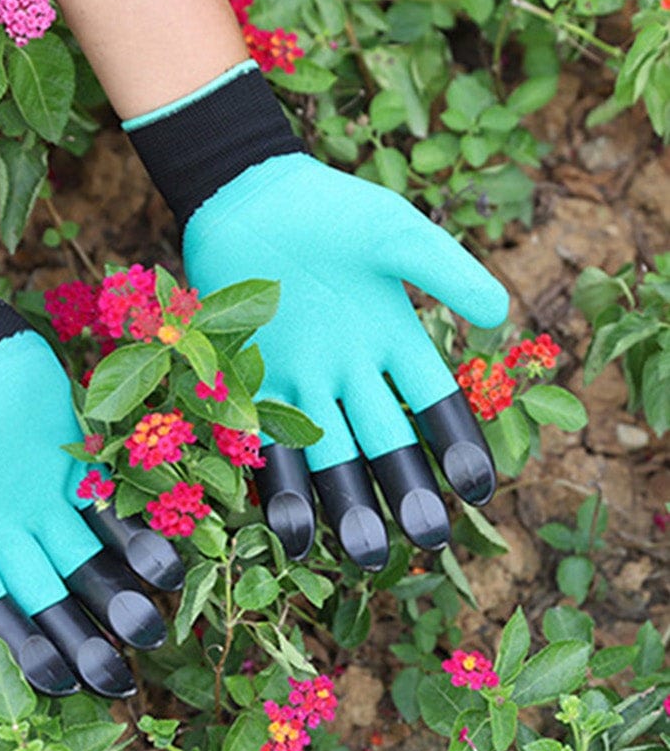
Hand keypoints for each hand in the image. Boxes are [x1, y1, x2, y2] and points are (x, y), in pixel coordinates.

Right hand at [0, 211, 181, 695]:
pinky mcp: (76, 466)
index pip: (1, 617)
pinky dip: (137, 536)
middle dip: (84, 639)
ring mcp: (44, 502)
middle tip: (121, 682)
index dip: (30, 653)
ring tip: (153, 630)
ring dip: (118, 595)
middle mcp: (6, 535)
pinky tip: (167, 567)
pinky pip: (112, 510)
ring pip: (87, 561)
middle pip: (51, 598)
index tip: (64, 688)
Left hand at [183, 152, 507, 564]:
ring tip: (355, 552)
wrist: (250, 199)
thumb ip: (444, 269)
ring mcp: (303, 379)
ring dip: (340, 501)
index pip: (434, 404)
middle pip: (382, 442)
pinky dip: (274, 475)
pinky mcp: (251, 378)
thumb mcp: (394, 234)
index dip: (455, 446)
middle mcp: (352, 372)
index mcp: (395, 340)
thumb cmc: (329, 210)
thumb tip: (500, 313)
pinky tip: (284, 520)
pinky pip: (265, 435)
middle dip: (400, 491)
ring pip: (327, 452)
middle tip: (419, 541)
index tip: (478, 492)